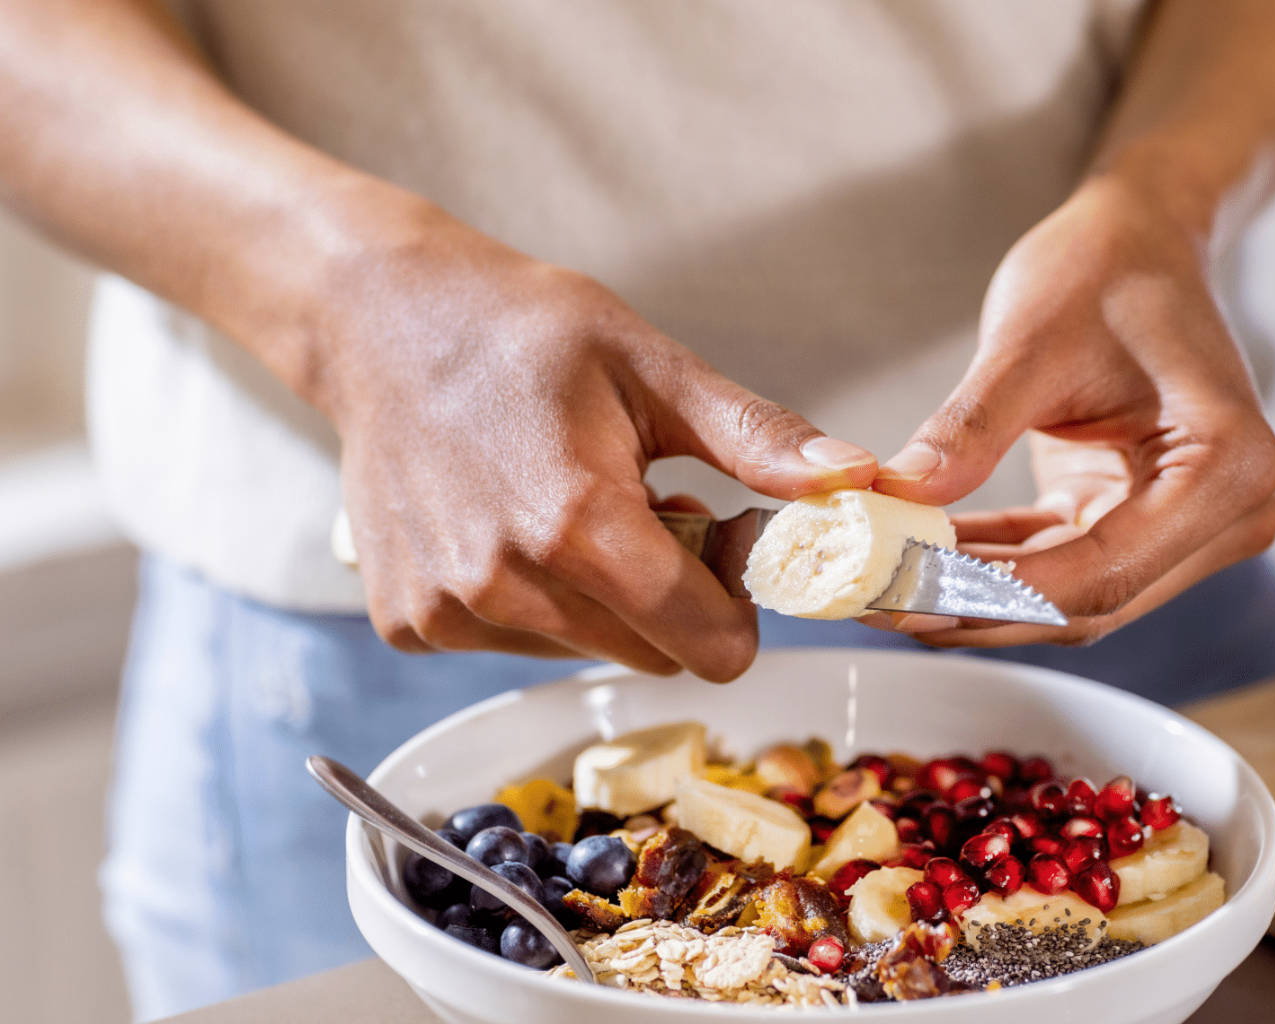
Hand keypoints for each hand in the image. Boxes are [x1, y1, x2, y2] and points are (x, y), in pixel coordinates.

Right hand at [324, 208, 876, 679]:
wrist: (380, 320)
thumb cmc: (519, 330)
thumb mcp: (653, 367)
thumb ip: (758, 439)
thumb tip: (854, 480)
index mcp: (576, 523)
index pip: (707, 644)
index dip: (737, 607)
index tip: (722, 547)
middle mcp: (503, 583)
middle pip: (652, 654)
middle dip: (672, 598)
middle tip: (650, 508)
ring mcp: (449, 611)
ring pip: (587, 652)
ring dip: (603, 600)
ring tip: (575, 507)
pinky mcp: (412, 623)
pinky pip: (517, 645)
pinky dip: (535, 601)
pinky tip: (514, 525)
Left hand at [869, 173, 1274, 646]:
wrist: (1140, 239)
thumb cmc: (1107, 266)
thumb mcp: (1030, 338)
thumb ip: (971, 426)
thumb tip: (901, 496)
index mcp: (1229, 464)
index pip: (1103, 569)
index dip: (998, 593)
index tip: (908, 593)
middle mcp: (1230, 513)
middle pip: (1090, 599)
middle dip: (977, 606)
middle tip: (876, 600)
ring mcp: (1192, 529)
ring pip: (1070, 599)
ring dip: (975, 595)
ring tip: (880, 585)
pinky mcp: (1143, 526)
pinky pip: (1058, 567)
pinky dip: (990, 567)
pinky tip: (917, 558)